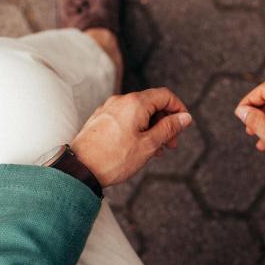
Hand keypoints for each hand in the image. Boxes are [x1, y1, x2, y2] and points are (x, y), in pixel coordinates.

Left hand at [71, 87, 192, 186]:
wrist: (80, 169)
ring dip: (151, 128)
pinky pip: (124, 119)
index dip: (178, 109)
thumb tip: (185, 117)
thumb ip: (169, 129)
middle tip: (171, 144)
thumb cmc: (114, 158)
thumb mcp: (149, 145)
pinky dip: (136, 129)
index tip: (183, 125)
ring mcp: (108, 109)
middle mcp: (120, 101)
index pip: (165, 95)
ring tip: (156, 150)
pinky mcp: (100, 119)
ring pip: (138, 113)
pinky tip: (138, 148)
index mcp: (135, 103)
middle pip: (151, 103)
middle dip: (165, 122)